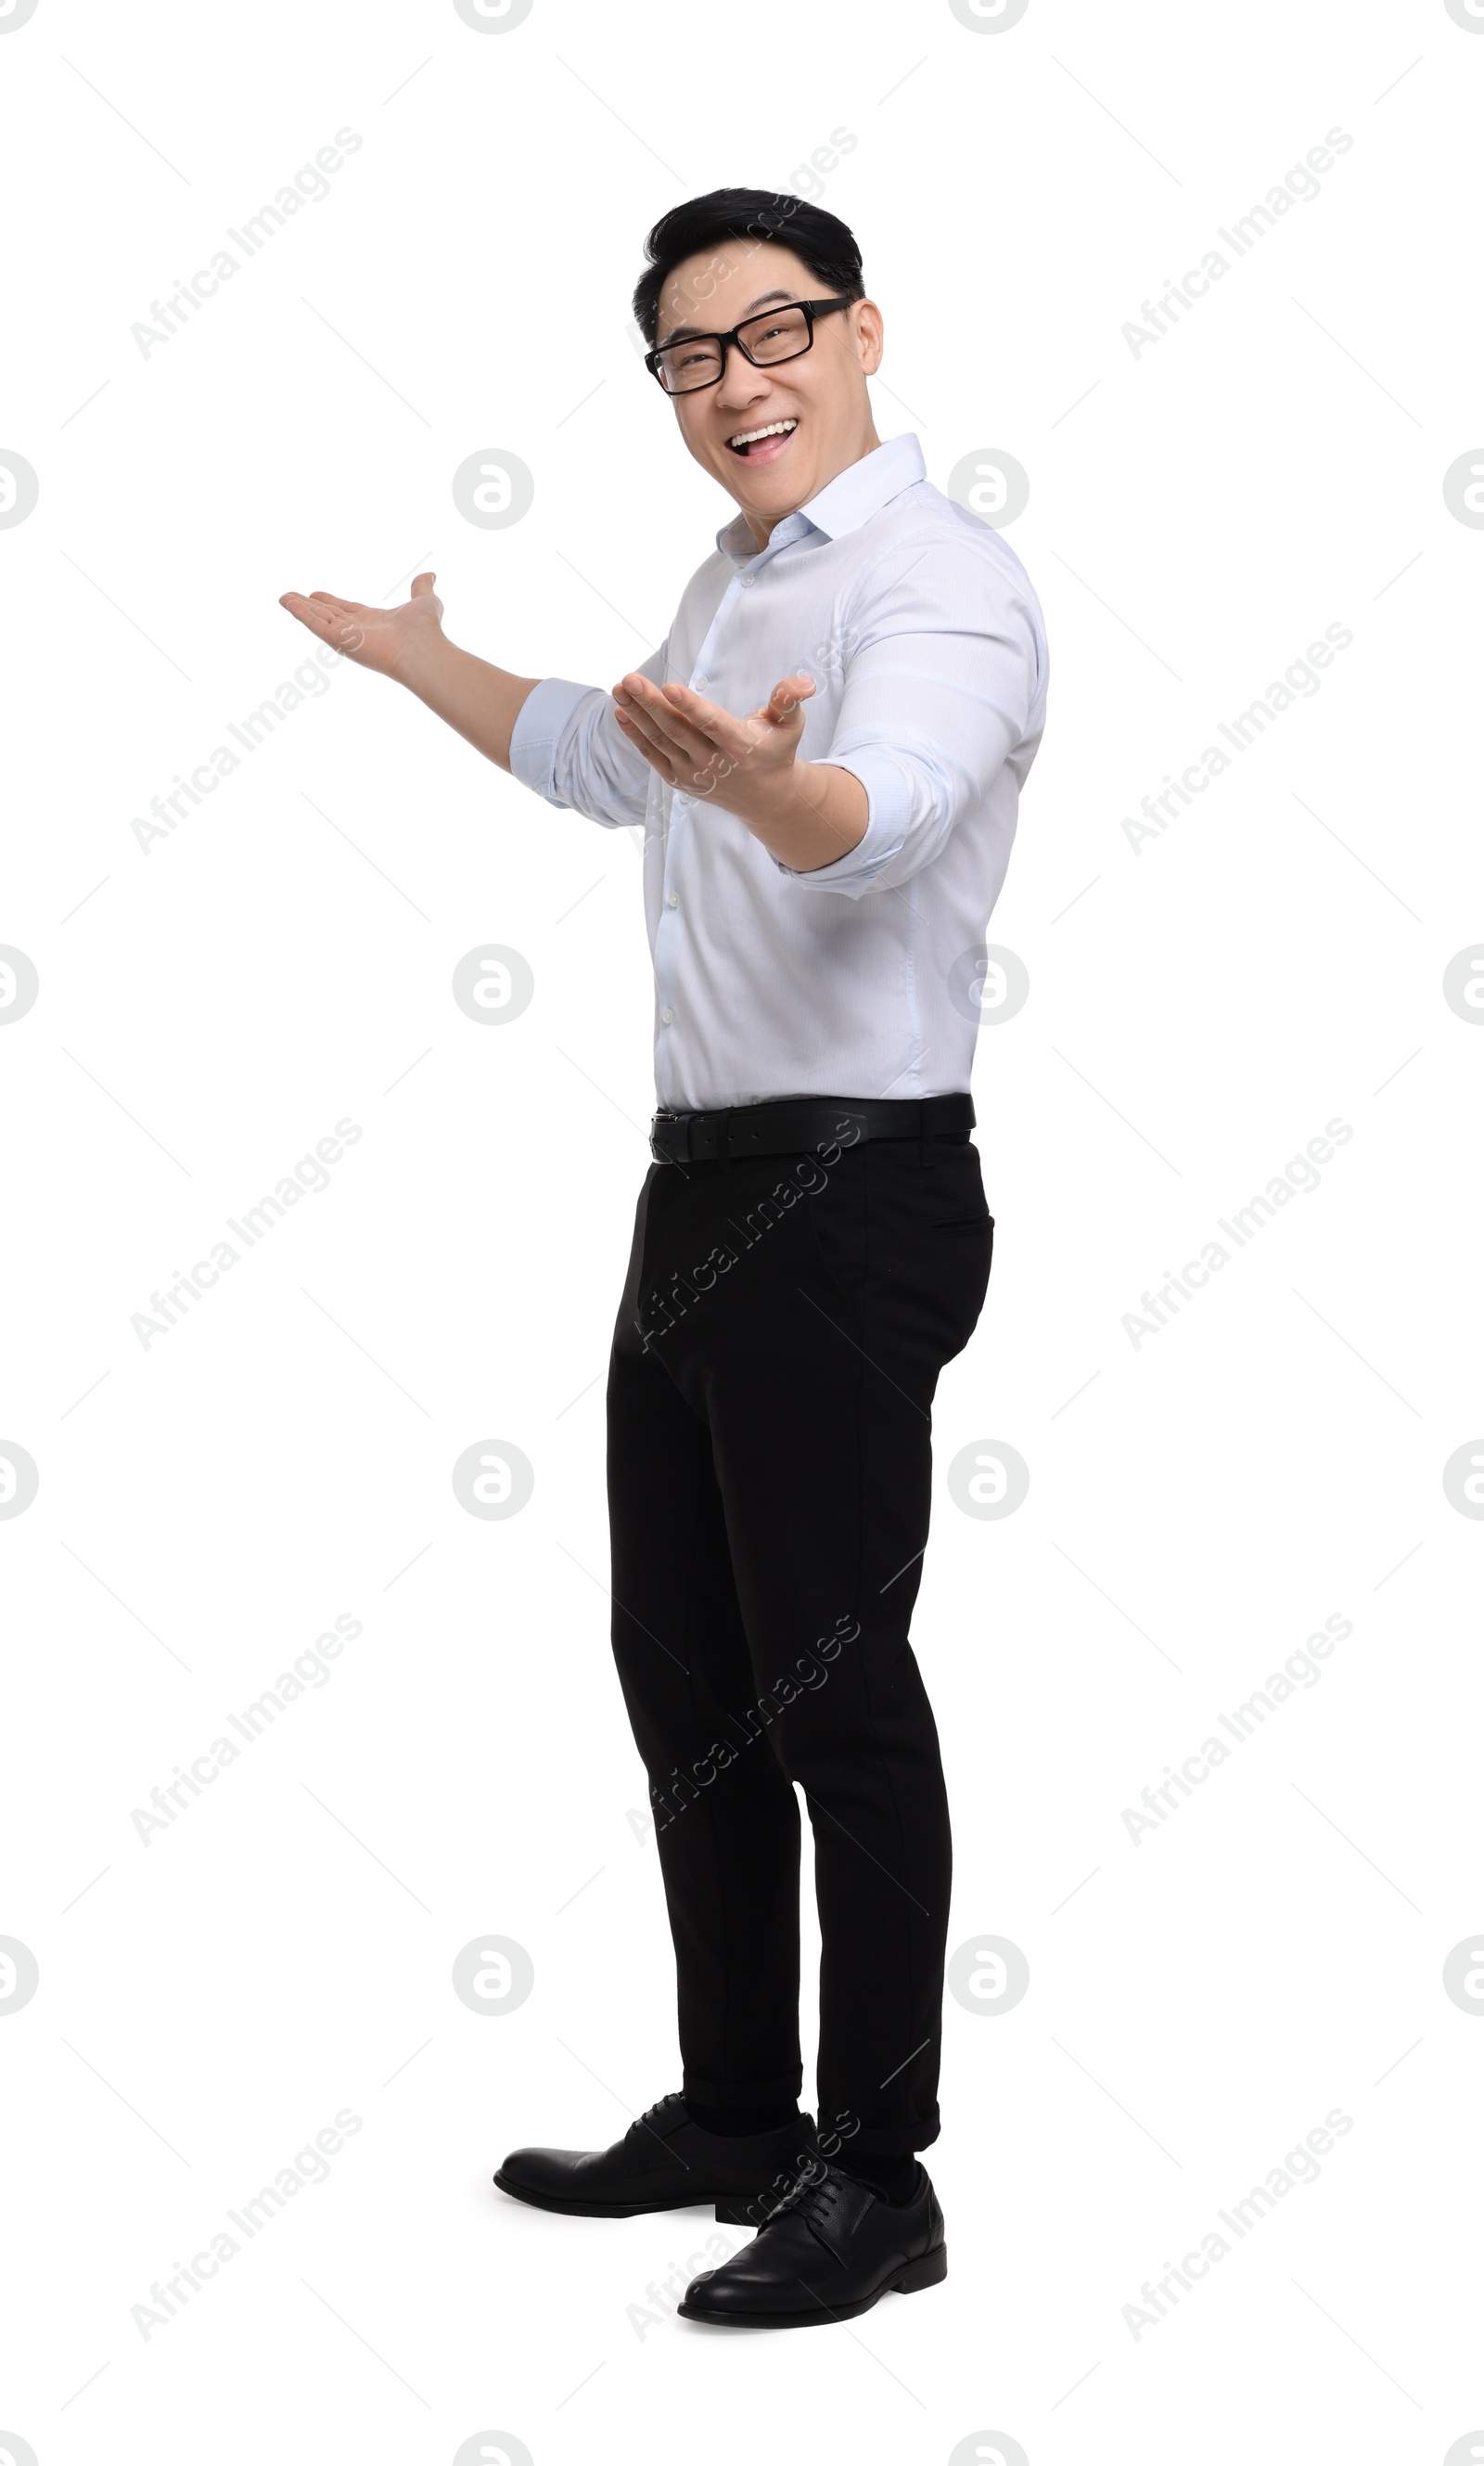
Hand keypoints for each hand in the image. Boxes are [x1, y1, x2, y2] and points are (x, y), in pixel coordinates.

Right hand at [279, 570, 445, 683]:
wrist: (423, 649)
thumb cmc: (426, 631)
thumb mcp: (425, 601)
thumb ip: (422, 588)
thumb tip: (430, 575)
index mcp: (374, 622)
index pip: (346, 610)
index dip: (331, 602)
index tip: (316, 595)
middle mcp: (358, 631)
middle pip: (328, 615)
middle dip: (309, 606)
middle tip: (292, 597)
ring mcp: (347, 637)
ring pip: (318, 619)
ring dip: (299, 608)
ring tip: (282, 598)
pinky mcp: (339, 640)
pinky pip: (314, 623)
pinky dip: (299, 612)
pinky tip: (286, 602)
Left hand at [612, 671, 815, 811]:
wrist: (765, 798)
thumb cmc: (775, 750)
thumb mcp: (790, 725)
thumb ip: (789, 700)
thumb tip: (803, 682)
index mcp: (740, 746)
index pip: (712, 725)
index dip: (690, 707)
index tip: (669, 687)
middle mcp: (714, 763)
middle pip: (677, 730)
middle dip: (651, 704)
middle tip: (630, 680)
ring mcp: (693, 773)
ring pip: (660, 740)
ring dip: (637, 714)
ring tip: (620, 687)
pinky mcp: (679, 779)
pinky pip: (652, 755)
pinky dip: (635, 734)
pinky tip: (621, 711)